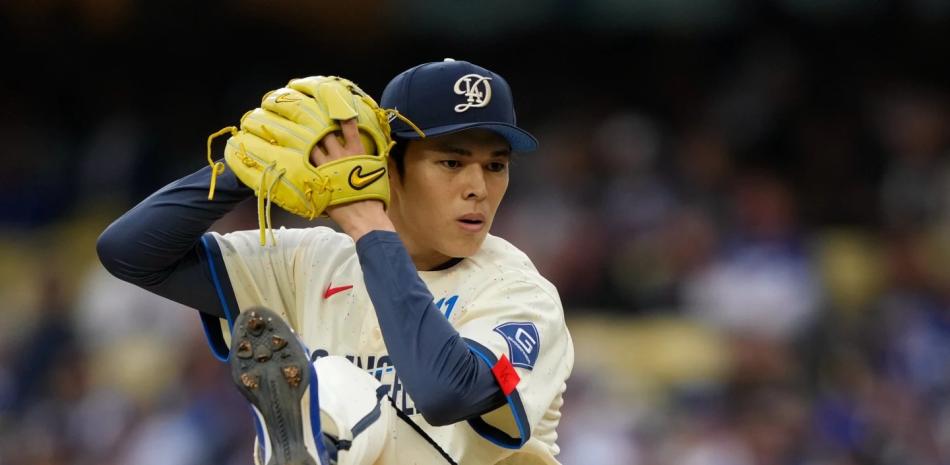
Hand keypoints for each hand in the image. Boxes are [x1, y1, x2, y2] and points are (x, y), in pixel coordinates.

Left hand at [311, 119, 394, 239]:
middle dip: (323, 130)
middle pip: (326, 134)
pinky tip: (300, 159)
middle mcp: (340, 154)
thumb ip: (375, 161)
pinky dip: (305, 161)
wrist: (363, 214)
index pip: (349, 127)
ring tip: (308, 141)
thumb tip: (377, 155)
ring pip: (314, 147)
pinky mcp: (318, 178)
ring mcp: (326, 166)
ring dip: (312, 144)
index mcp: (357, 151)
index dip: (343, 117)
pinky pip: (308, 165)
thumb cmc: (374, 195)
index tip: (338, 110)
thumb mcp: (379, 173)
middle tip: (319, 126)